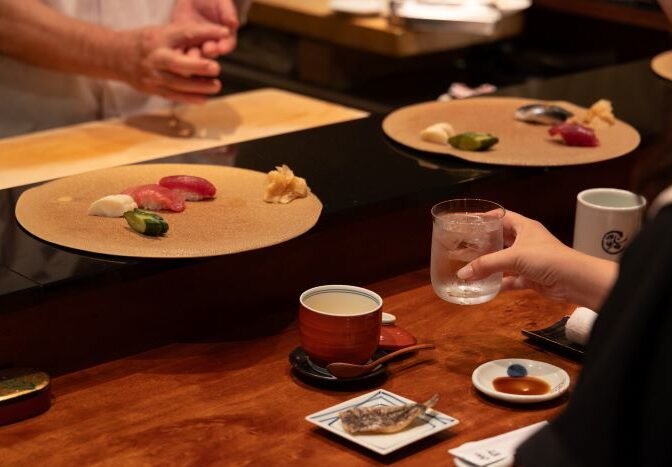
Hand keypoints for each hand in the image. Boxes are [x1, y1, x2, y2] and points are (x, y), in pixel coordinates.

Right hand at [118, 23, 229, 103]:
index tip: (225, 34)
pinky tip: (203, 99)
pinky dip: (188, 98)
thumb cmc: (144, 42)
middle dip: (198, 66)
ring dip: (198, 86)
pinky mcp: (151, 89)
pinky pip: (172, 95)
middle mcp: (155, 56)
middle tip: (216, 67)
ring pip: (177, 83)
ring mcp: (152, 75)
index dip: (206, 33)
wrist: (115, 56)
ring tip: (216, 86)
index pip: (185, 33)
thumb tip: (214, 36)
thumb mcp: (161, 32)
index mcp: (159, 37)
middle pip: (178, 63)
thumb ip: (185, 37)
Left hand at [171, 0, 239, 56]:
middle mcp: (212, 44)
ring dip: (193, 56)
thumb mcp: (222, 3)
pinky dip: (178, 51)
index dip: (224, 46)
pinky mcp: (182, 43)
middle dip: (208, 52)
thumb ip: (227, 12)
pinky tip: (174, 51)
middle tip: (206, 50)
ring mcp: (196, 45)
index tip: (221, 48)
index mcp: (225, 37)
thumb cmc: (213, 0)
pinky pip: (180, 49)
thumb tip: (234, 23)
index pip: (227, 44)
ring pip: (195, 54)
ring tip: (189, 55)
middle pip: (211, 52)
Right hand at [456, 211, 617, 309]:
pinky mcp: (531, 277)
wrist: (575, 280)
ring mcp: (529, 260)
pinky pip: (511, 279)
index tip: (468, 221)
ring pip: (505, 261)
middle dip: (484, 243)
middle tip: (464, 246)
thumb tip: (462, 274)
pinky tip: (486, 287)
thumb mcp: (514, 257)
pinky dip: (500, 283)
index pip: (501, 216)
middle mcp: (526, 241)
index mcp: (524, 227)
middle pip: (501, 239)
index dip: (485, 217)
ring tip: (470, 266)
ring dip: (491, 265)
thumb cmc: (547, 258)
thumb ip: (487, 265)